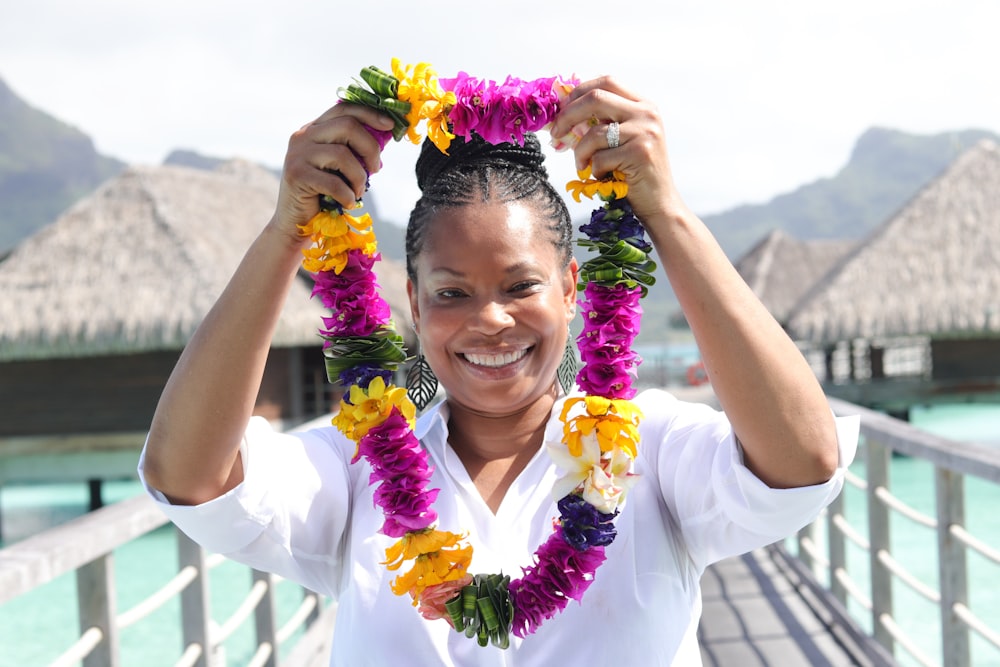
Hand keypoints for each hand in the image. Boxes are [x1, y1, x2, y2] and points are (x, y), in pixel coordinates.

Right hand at [271, 103, 395, 243]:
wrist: (295, 222)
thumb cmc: (323, 194)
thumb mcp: (340, 166)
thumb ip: (354, 148)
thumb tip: (385, 133)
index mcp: (314, 128)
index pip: (344, 108)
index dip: (370, 113)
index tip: (390, 125)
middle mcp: (303, 136)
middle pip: (347, 126)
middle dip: (370, 148)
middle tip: (375, 169)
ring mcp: (298, 154)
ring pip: (342, 154)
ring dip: (359, 177)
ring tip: (359, 191)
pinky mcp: (297, 175)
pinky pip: (334, 182)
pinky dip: (347, 195)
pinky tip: (347, 203)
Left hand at [549, 76, 689, 228]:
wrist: (658, 202)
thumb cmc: (632, 172)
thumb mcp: (620, 139)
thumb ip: (602, 121)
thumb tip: (562, 112)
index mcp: (643, 104)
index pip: (607, 82)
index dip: (579, 92)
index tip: (562, 108)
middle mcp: (647, 113)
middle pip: (596, 98)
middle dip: (568, 114)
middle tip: (556, 132)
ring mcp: (645, 131)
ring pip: (594, 132)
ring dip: (580, 152)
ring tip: (581, 165)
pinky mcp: (640, 152)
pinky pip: (600, 157)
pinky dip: (594, 169)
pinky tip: (603, 176)